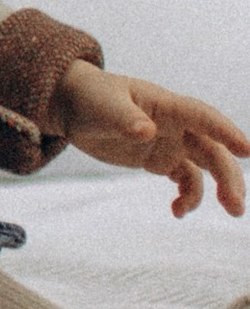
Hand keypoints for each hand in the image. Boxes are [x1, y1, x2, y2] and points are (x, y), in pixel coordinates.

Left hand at [54, 61, 248, 216]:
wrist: (75, 106)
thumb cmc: (90, 97)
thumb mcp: (102, 107)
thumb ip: (125, 119)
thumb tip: (148, 132)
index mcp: (166, 105)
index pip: (202, 116)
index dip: (225, 131)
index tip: (247, 150)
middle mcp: (176, 124)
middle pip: (212, 150)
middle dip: (228, 176)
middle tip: (235, 205)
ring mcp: (171, 142)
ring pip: (205, 166)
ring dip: (217, 190)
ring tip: (225, 211)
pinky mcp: (161, 160)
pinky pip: (185, 179)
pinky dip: (187, 196)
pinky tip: (177, 211)